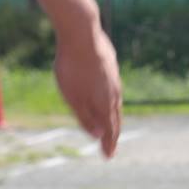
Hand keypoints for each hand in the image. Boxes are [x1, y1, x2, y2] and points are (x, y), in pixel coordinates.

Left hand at [54, 19, 122, 157]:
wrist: (81, 32)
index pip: (111, 130)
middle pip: (116, 116)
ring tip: (110, 122)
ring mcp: (114, 75)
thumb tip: (97, 136)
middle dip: (113, 133)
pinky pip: (112, 85)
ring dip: (113, 114)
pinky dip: (110, 96)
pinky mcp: (110, 62)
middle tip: (111, 145)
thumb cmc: (72, 67)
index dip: (109, 144)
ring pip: (115, 100)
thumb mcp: (73, 97)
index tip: (108, 157)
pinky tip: (106, 92)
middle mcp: (115, 91)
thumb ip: (86, 117)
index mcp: (105, 102)